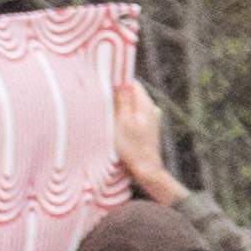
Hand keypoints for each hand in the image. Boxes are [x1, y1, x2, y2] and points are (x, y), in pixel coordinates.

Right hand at [112, 78, 178, 207]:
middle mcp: (151, 109)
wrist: (146, 169)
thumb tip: (121, 80)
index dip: (116, 82)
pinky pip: (132, 115)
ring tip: (104, 111)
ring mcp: (150, 119)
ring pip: (130, 105)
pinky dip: (122, 116)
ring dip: (118, 106)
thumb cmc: (132, 147)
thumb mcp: (122, 122)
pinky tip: (112, 122)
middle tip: (99, 99)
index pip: (131, 83)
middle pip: (131, 93)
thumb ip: (123, 100)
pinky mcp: (146, 128)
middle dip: (116, 94)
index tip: (102, 84)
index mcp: (146, 104)